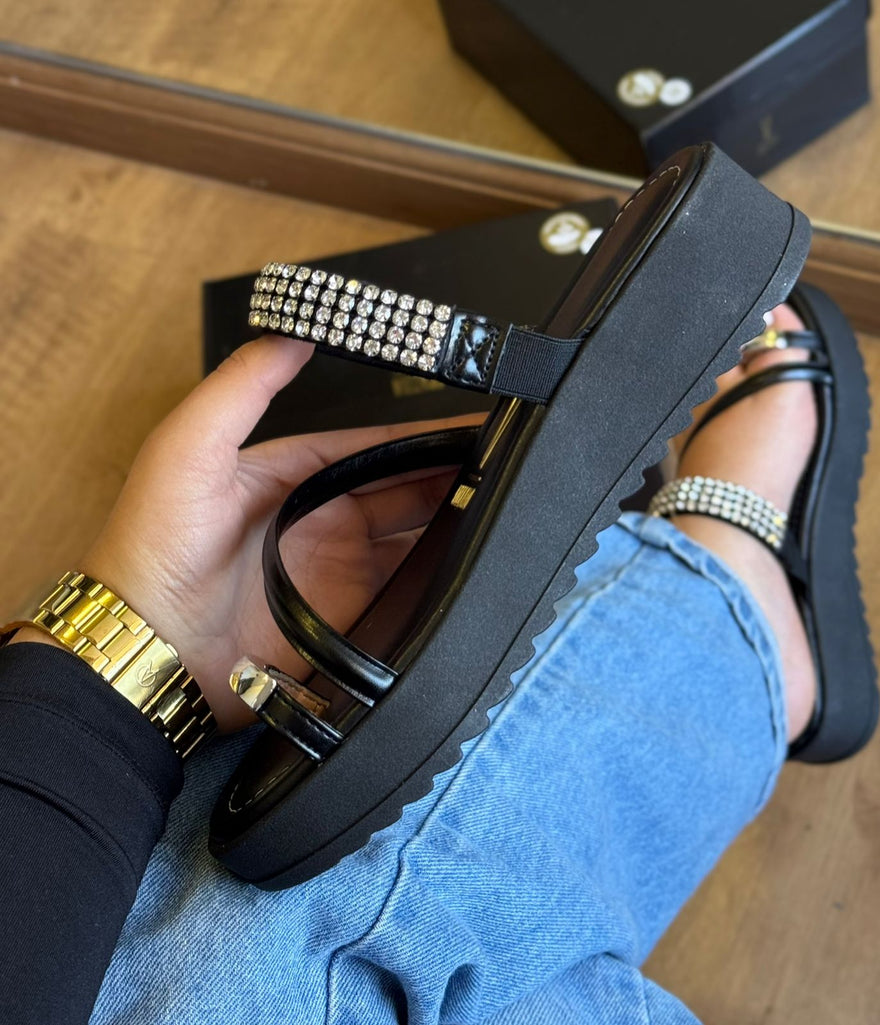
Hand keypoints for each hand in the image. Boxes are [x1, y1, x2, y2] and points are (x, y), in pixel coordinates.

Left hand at [59, 337, 476, 729]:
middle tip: (500, 462)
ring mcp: (337, 568)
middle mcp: (320, 518)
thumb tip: (295, 328)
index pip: (371, 445)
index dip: (419, 434)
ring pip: (413, 535)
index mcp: (290, 473)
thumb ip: (243, 383)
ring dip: (452, 519)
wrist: (150, 648)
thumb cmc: (153, 544)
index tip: (467, 421)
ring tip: (499, 502)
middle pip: (402, 488)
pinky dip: (438, 573)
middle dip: (448, 474)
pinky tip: (469, 558)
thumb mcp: (189, 444)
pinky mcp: (349, 615)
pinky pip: (406, 589)